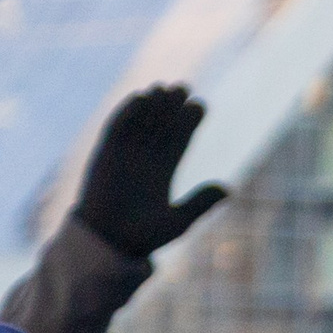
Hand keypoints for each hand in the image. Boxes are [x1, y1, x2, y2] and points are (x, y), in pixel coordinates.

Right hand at [73, 85, 226, 258]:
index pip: (179, 140)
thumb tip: (228, 189)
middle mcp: (145, 159)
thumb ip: (201, 203)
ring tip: (165, 89)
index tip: (200, 106)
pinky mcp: (105, 154)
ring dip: (152, 105)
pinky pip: (116, 129)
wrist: (109, 243)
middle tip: (184, 88)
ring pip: (141, 123)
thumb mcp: (178, 221)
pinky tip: (140, 98)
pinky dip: (127, 113)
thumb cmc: (144, 237)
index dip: (188, 122)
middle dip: (172, 107)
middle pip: (161, 126)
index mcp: (164, 171)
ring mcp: (125, 155)